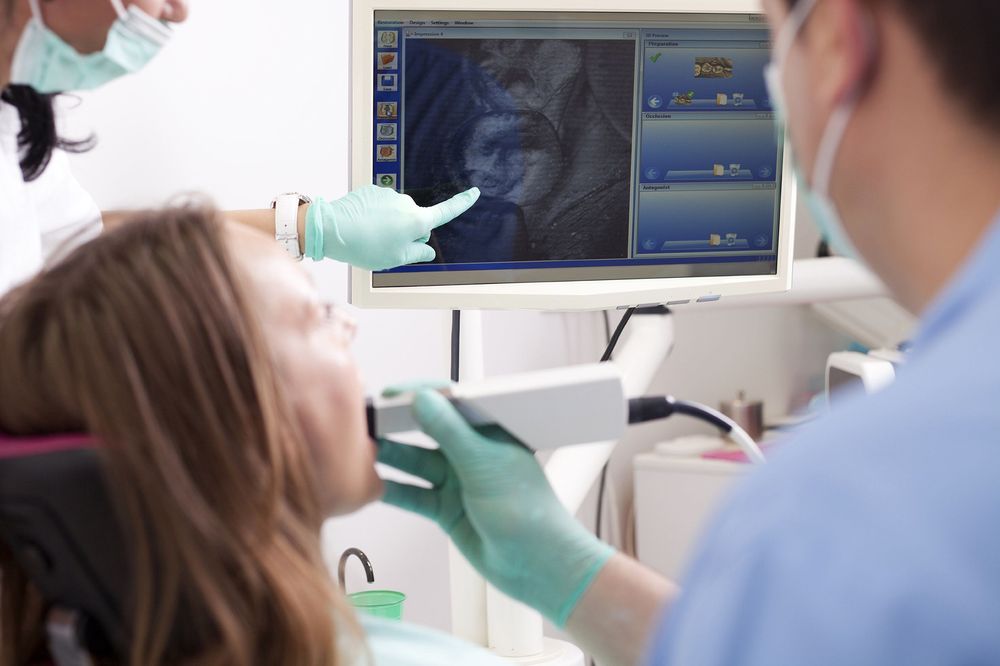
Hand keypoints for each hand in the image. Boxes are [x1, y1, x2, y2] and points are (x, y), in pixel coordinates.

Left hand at [305, 185, 479, 270]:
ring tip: (370, 237)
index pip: (446, 211)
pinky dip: (375, 216)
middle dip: (408, 231)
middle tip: (388, 246)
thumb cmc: (365, 246)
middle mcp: (406, 204)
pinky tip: (362, 225)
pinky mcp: (372, 191)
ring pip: (396, 213)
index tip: (473, 193)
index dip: (462, 203)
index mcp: (417, 221)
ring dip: (389, 224)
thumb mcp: (395, 259)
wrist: (333, 228)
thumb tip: (428, 251)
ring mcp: (389, 195)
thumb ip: (417, 254)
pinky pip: (380, 205)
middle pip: (416, 219)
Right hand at [377, 389, 613, 626]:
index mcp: (489, 430)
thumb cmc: (528, 512)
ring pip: (415, 462)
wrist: (538, 566)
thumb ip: (449, 432)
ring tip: (361, 448)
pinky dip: (393, 489)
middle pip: (427, 430)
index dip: (420, 393)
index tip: (390, 393)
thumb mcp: (484, 464)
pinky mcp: (446, 508)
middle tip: (366, 419)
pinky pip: (413, 494)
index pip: (450, 401)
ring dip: (391, 456)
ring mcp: (457, 480)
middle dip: (398, 424)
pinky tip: (371, 483)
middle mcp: (472, 451)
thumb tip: (421, 398)